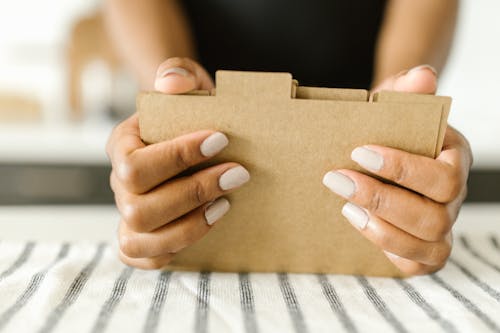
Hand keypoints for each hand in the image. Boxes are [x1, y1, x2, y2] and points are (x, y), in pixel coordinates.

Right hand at [107, 57, 249, 268]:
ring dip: (188, 224)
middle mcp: (119, 184)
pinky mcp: (141, 239)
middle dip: (192, 192)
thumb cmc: (190, 111)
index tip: (221, 140)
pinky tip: (213, 220)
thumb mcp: (189, 84)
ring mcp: (127, 214)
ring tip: (226, 203)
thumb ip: (178, 74)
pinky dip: (178, 247)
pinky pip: (146, 257)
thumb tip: (173, 83)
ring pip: (139, 236)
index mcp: (122, 146)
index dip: (176, 156)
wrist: (193, 132)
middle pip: (137, 206)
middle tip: (238, 173)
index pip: (134, 163)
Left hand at [322, 65, 472, 274]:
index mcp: (454, 158)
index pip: (444, 174)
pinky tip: (356, 221)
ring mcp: (441, 225)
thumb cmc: (385, 130)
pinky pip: (417, 263)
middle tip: (336, 178)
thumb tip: (423, 75)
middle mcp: (452, 196)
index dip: (403, 169)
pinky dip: (387, 247)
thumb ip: (405, 92)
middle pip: (437, 214)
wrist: (375, 150)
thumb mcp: (390, 107)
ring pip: (430, 242)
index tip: (359, 152)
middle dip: (383, 200)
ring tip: (344, 206)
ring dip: (382, 228)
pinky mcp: (423, 249)